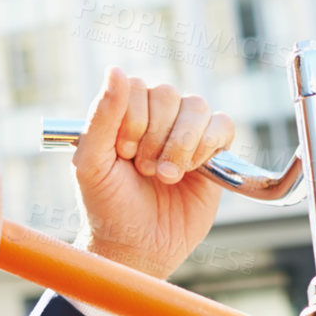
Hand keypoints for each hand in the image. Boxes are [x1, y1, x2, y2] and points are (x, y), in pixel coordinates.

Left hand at [71, 68, 233, 279]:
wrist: (137, 245)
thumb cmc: (108, 204)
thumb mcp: (91, 162)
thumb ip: (102, 116)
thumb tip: (115, 69)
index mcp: (123, 113)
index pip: (135, 87)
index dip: (131, 120)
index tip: (122, 154)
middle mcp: (155, 117)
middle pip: (167, 94)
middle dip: (154, 136)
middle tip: (143, 169)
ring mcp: (185, 132)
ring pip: (196, 106)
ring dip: (180, 143)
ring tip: (165, 175)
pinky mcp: (213, 151)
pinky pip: (223, 124)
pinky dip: (207, 145)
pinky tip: (192, 170)